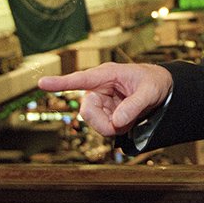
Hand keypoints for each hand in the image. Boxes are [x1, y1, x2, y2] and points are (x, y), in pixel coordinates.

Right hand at [38, 62, 172, 136]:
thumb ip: (134, 106)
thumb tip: (116, 122)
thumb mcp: (150, 91)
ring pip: (96, 122)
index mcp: (106, 75)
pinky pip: (104, 127)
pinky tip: (128, 119)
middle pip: (88, 112)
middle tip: (122, 124)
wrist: (161, 88)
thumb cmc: (154, 82)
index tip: (42, 83)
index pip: (80, 79)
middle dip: (103, 123)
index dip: (60, 82)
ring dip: (113, 126)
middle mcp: (99, 88)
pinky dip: (117, 128)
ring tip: (131, 116)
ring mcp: (101, 102)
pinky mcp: (105, 112)